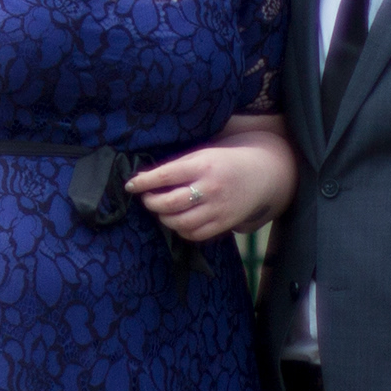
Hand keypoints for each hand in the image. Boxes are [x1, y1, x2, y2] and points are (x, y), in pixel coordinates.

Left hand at [128, 142, 286, 245]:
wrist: (261, 174)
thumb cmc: (223, 163)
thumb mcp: (201, 156)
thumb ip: (174, 167)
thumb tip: (141, 179)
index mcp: (203, 166)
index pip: (165, 176)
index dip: (143, 182)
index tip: (130, 185)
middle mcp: (210, 189)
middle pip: (170, 204)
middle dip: (151, 203)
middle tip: (147, 199)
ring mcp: (218, 209)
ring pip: (180, 223)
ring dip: (164, 219)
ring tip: (162, 210)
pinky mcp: (224, 224)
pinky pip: (195, 234)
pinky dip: (181, 230)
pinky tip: (178, 220)